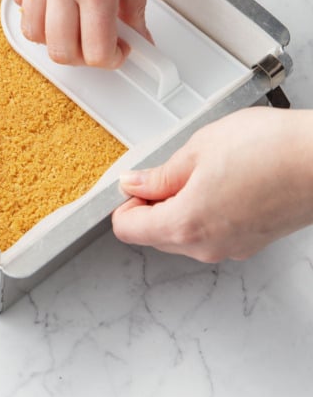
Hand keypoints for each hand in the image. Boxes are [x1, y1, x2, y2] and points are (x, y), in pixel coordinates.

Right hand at [13, 0, 164, 67]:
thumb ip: (134, 2)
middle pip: (59, 49)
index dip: (113, 59)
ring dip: (56, 37)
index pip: (95, 49)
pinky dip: (38, 9)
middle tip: (103, 42)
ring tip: (79, 24)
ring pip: (33, 29)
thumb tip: (137, 31)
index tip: (124, 50)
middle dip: (84, 56)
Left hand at [113, 107, 312, 262]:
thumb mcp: (198, 148)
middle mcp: (207, 247)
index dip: (125, 201)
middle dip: (153, 203)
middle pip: (155, 234)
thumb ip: (160, 174)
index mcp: (185, 225)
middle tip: (169, 169)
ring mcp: (233, 248)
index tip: (134, 180)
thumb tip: (135, 183)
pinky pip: (213, 231)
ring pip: (185, 234)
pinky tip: (224, 179)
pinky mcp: (252, 242)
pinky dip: (208, 210)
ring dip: (181, 206)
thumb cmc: (271, 149)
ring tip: (203, 168)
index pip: (128, 229)